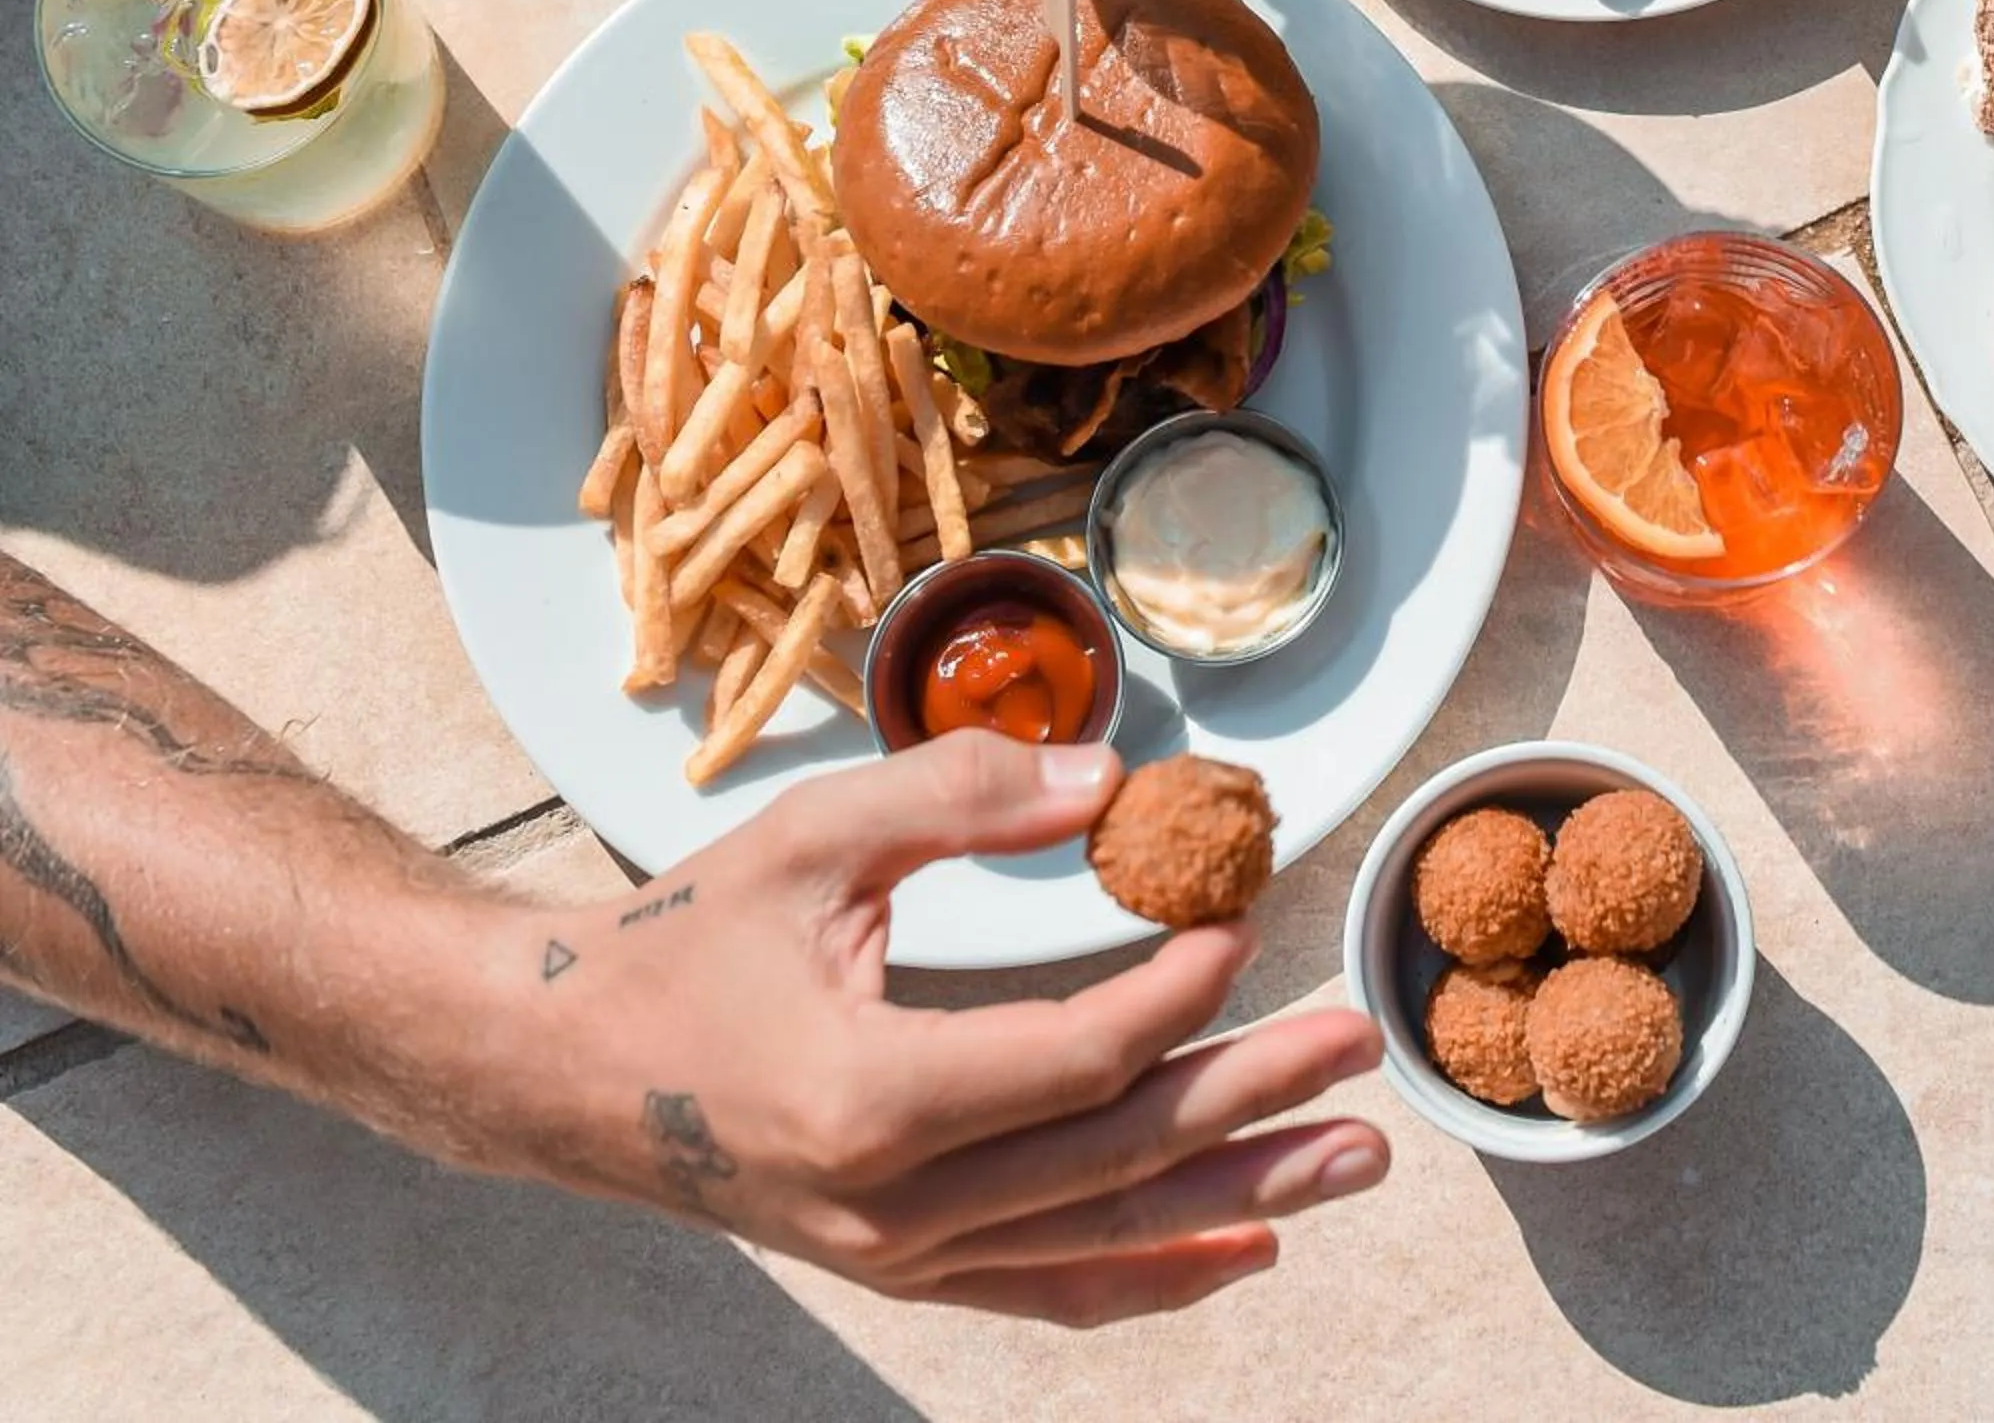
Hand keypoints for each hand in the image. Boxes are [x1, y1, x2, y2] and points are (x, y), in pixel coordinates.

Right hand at [496, 735, 1388, 1323]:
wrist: (562, 1070)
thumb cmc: (682, 941)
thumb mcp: (810, 838)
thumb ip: (959, 791)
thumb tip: (1106, 776)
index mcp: (871, 1095)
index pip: (1079, 1056)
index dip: (1176, 990)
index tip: (1239, 917)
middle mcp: (895, 1207)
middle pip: (1118, 1155)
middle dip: (1255, 1098)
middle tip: (1357, 1045)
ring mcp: (899, 1259)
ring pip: (1106, 1238)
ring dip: (1242, 1194)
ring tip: (1352, 1157)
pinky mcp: (899, 1272)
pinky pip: (1052, 1289)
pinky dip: (1154, 1270)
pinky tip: (1243, 1242)